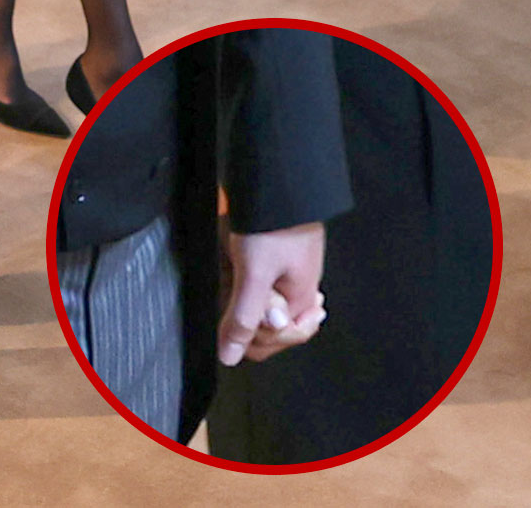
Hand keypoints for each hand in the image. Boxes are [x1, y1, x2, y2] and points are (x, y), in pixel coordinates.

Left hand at [218, 222, 326, 367]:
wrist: (275, 175)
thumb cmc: (274, 221)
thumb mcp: (254, 274)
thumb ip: (244, 317)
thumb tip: (231, 355)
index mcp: (300, 300)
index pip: (275, 341)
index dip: (251, 338)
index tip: (233, 321)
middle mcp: (298, 289)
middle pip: (268, 322)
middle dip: (246, 309)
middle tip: (234, 288)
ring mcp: (287, 269)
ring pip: (258, 297)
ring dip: (241, 288)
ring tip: (232, 266)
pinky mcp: (274, 250)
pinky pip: (255, 274)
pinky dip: (242, 269)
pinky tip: (234, 257)